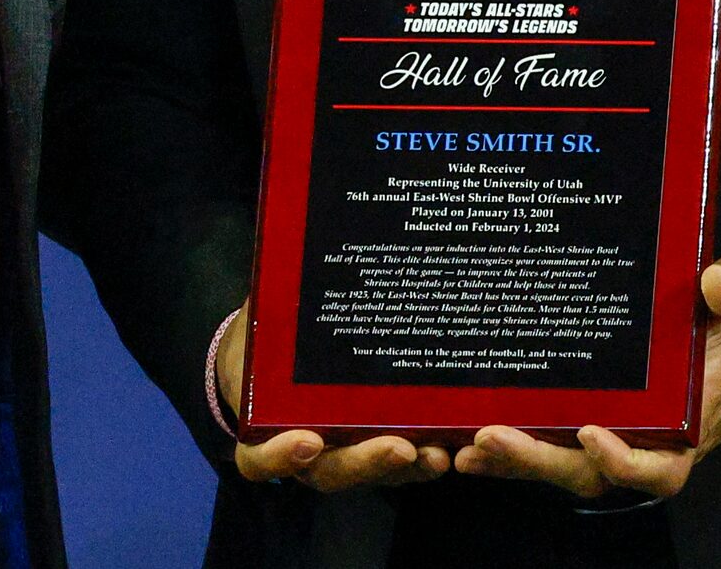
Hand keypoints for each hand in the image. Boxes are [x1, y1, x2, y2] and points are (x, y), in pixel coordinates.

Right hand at [220, 303, 448, 490]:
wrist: (281, 348)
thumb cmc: (272, 334)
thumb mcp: (267, 319)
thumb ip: (279, 299)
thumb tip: (296, 250)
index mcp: (265, 427)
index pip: (261, 457)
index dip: (280, 457)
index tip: (307, 441)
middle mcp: (308, 448)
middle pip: (332, 470)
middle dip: (366, 462)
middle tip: (400, 448)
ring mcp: (346, 447)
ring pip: (373, 470)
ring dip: (408, 466)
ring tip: (440, 452)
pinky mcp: (381, 437)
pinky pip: (403, 456)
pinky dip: (427, 452)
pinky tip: (459, 440)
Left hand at [456, 254, 720, 497]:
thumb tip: (715, 284)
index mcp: (694, 416)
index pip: (659, 465)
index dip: (623, 462)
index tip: (589, 432)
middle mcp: (655, 438)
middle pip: (594, 473)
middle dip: (540, 461)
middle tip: (491, 437)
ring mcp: (628, 434)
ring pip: (569, 467)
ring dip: (520, 462)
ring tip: (470, 445)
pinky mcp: (606, 422)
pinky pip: (561, 447)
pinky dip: (521, 452)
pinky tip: (476, 443)